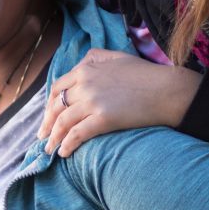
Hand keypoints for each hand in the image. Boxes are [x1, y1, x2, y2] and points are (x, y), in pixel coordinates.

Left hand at [38, 49, 200, 156]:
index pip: (57, 88)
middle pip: (56, 106)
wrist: (166, 90)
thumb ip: (95, 57)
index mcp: (85, 68)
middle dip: (47, 124)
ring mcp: (93, 102)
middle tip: (42, 137)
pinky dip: (67, 145)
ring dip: (53, 138)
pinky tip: (63, 153)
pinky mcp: (102, 119)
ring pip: (63, 122)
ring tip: (49, 150)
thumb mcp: (116, 56)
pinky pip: (77, 134)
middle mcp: (84, 84)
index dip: (49, 105)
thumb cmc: (145, 74)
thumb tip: (80, 63)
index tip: (48, 116)